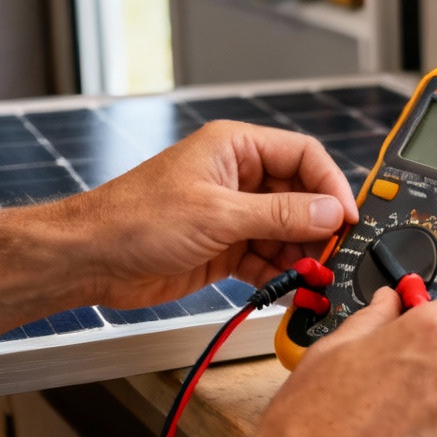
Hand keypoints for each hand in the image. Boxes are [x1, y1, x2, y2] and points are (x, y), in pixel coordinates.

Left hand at [55, 121, 358, 309]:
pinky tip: (289, 287)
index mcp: (236, 149)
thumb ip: (279, 214)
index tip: (348, 216)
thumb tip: (330, 212)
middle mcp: (238, 178)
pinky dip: (280, 274)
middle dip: (319, 226)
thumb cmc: (133, 219)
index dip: (331, 185)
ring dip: (301, 254)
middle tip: (334, 252)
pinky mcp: (224, 249)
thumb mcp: (217, 214)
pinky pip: (267, 258)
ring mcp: (232, 215)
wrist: (88, 260)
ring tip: (312, 275)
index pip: (304, 156)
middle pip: (301, 197)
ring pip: (287, 231)